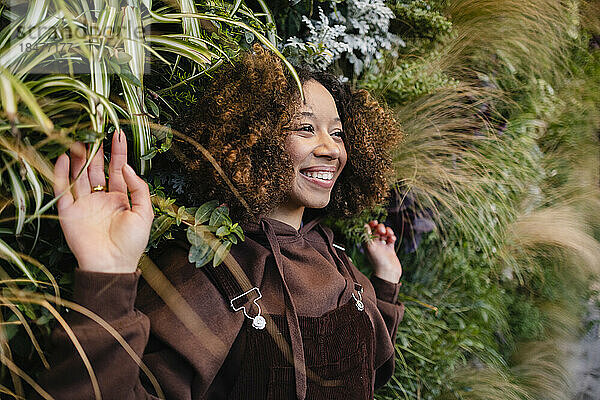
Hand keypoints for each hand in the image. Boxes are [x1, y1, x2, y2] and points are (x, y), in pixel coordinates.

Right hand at [53, 130, 153, 272]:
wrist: (112, 265)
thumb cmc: (132, 243)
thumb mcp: (144, 213)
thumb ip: (138, 188)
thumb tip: (127, 166)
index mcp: (121, 199)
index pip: (117, 170)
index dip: (118, 152)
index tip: (118, 134)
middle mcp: (101, 199)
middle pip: (96, 169)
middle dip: (96, 151)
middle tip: (95, 130)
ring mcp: (85, 205)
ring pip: (80, 176)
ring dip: (80, 158)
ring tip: (80, 139)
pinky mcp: (69, 213)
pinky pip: (63, 190)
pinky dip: (62, 174)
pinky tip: (66, 159)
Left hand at [363, 220, 401, 282]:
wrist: (388, 273)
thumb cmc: (377, 261)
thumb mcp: (370, 247)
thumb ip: (367, 235)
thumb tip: (364, 225)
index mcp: (367, 243)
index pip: (368, 229)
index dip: (371, 224)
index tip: (375, 222)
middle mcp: (374, 244)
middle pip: (377, 230)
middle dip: (381, 227)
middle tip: (382, 232)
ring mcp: (382, 246)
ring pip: (385, 233)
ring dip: (388, 231)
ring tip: (389, 235)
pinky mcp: (390, 248)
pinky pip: (391, 238)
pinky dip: (392, 237)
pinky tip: (392, 239)